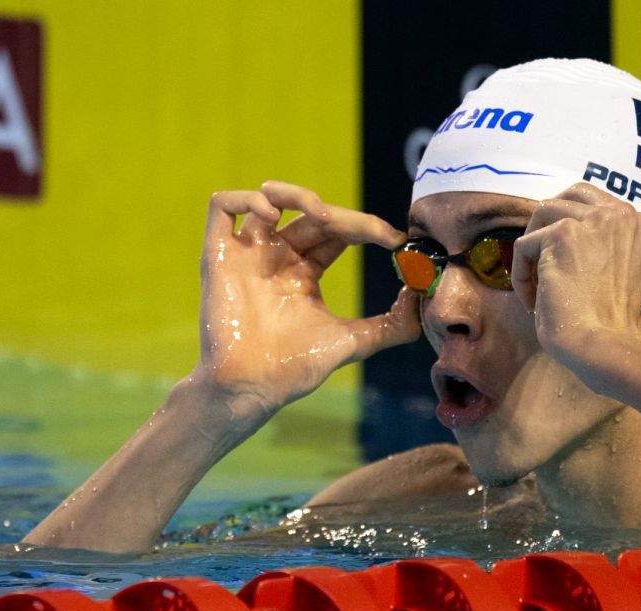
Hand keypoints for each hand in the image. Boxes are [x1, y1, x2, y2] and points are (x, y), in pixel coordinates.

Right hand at [194, 182, 420, 430]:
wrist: (251, 388)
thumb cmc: (294, 368)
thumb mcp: (354, 343)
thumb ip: (391, 325)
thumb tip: (423, 298)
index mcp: (302, 273)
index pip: (336, 233)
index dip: (365, 227)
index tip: (395, 240)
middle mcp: (274, 258)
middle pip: (310, 214)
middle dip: (344, 216)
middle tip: (371, 231)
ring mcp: (245, 254)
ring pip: (266, 199)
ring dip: (296, 194)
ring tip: (321, 213)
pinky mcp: (217, 255)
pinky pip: (223, 207)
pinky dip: (247, 199)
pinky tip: (273, 217)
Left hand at [510, 183, 640, 373]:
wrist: (602, 346)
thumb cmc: (610, 323)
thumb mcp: (619, 273)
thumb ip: (604, 247)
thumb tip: (567, 237)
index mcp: (639, 223)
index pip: (596, 203)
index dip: (573, 227)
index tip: (566, 262)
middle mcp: (621, 214)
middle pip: (570, 195)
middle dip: (549, 222)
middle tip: (539, 257)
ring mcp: (592, 220)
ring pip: (542, 214)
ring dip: (532, 250)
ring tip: (536, 286)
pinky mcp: (562, 234)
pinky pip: (524, 245)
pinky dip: (521, 275)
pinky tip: (532, 302)